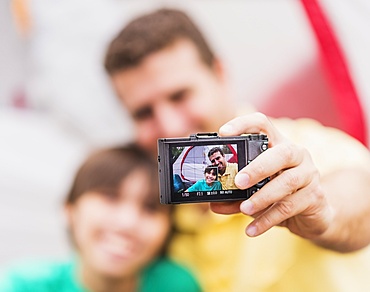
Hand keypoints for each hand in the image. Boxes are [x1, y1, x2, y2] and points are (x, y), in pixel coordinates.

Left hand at [210, 113, 332, 239]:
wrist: (314, 215)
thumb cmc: (280, 194)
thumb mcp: (256, 191)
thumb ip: (235, 195)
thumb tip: (213, 204)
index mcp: (278, 144)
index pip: (262, 124)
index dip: (243, 124)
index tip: (223, 132)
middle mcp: (297, 154)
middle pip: (282, 152)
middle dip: (258, 167)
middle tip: (238, 181)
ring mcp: (310, 174)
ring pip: (287, 182)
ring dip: (262, 197)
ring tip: (244, 209)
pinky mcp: (315, 196)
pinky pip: (290, 207)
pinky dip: (268, 219)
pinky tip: (252, 229)